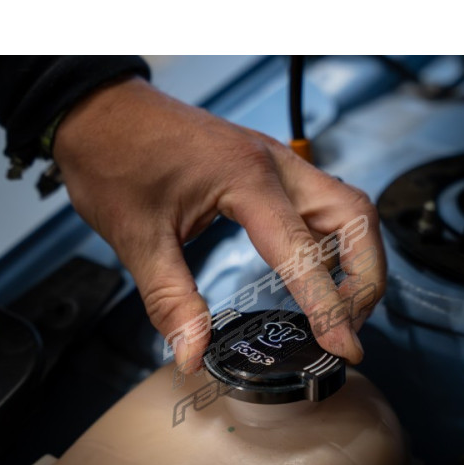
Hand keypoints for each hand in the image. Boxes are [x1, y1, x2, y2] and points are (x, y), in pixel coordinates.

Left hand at [53, 76, 385, 371]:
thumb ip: (171, 301)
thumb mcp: (137, 237)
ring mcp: (276, 162)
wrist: (98, 110)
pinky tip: (315, 273)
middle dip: (365, 280)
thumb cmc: (113, 155)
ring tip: (339, 308)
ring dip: (358, 259)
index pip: (304, 254)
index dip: (329, 308)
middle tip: (347, 328)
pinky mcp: (268, 168)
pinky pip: (323, 204)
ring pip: (349, 209)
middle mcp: (275, 165)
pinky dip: (333, 243)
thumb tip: (192, 354)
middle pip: (356, 220)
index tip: (344, 348)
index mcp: (246, 178)